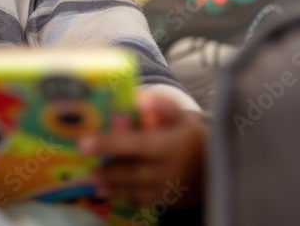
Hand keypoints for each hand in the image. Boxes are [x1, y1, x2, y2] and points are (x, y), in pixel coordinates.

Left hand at [78, 91, 205, 208]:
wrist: (216, 168)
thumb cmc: (190, 137)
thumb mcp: (181, 117)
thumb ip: (161, 105)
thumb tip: (139, 97)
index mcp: (169, 145)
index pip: (136, 144)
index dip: (110, 143)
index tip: (84, 143)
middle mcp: (167, 170)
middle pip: (133, 173)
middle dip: (107, 172)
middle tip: (85, 168)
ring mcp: (167, 190)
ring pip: (135, 190)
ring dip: (111, 186)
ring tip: (91, 180)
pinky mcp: (166, 201)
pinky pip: (141, 200)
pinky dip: (123, 196)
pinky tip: (105, 190)